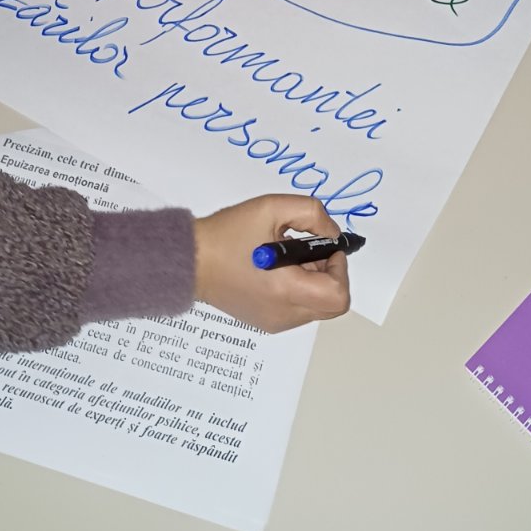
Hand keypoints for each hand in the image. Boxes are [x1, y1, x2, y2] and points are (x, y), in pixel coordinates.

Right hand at [193, 194, 351, 332]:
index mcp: (286, 290)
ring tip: (287, 257)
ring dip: (314, 281)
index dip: (340, 268)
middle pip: (332, 304)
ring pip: (316, 307)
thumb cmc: (227, 234)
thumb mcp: (272, 208)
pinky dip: (298, 289)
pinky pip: (298, 310)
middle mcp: (283, 314)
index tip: (323, 247)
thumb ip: (311, 214)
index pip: (338, 296)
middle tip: (306, 249)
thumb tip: (332, 234)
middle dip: (328, 274)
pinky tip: (276, 270)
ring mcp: (274, 322)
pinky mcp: (265, 322)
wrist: (190, 260)